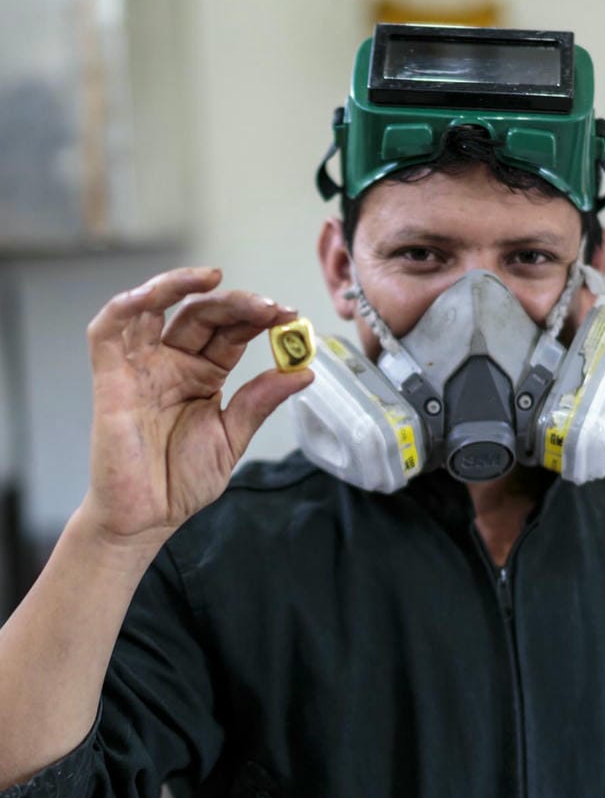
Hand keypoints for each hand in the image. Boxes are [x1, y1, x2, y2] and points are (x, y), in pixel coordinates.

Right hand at [82, 266, 311, 544]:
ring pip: (153, 307)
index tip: (290, 316)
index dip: (258, 319)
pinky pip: (108, 331)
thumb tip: (304, 371)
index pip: (231, 333)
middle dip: (236, 305)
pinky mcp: (110, 378)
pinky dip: (126, 305)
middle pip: (201, 315)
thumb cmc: (182, 482)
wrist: (147, 518)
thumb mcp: (232, 438)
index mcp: (203, 375)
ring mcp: (140, 367)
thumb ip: (260, 401)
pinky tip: (153, 294)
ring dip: (181, 286)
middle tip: (269, 307)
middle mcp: (172, 363)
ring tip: (215, 280)